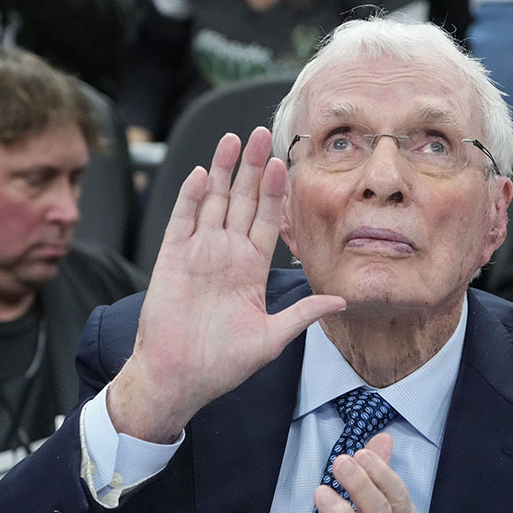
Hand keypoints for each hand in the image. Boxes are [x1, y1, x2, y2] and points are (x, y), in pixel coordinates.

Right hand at [108, 128, 345, 442]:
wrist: (179, 379)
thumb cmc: (222, 364)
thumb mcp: (271, 338)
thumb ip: (302, 314)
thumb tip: (341, 300)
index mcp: (250, 269)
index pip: (266, 220)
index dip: (274, 191)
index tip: (285, 163)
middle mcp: (225, 255)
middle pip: (241, 201)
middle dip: (251, 167)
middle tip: (261, 133)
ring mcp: (197, 254)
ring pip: (212, 202)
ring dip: (222, 171)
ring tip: (233, 139)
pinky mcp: (171, 260)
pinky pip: (182, 221)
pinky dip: (191, 198)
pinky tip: (202, 173)